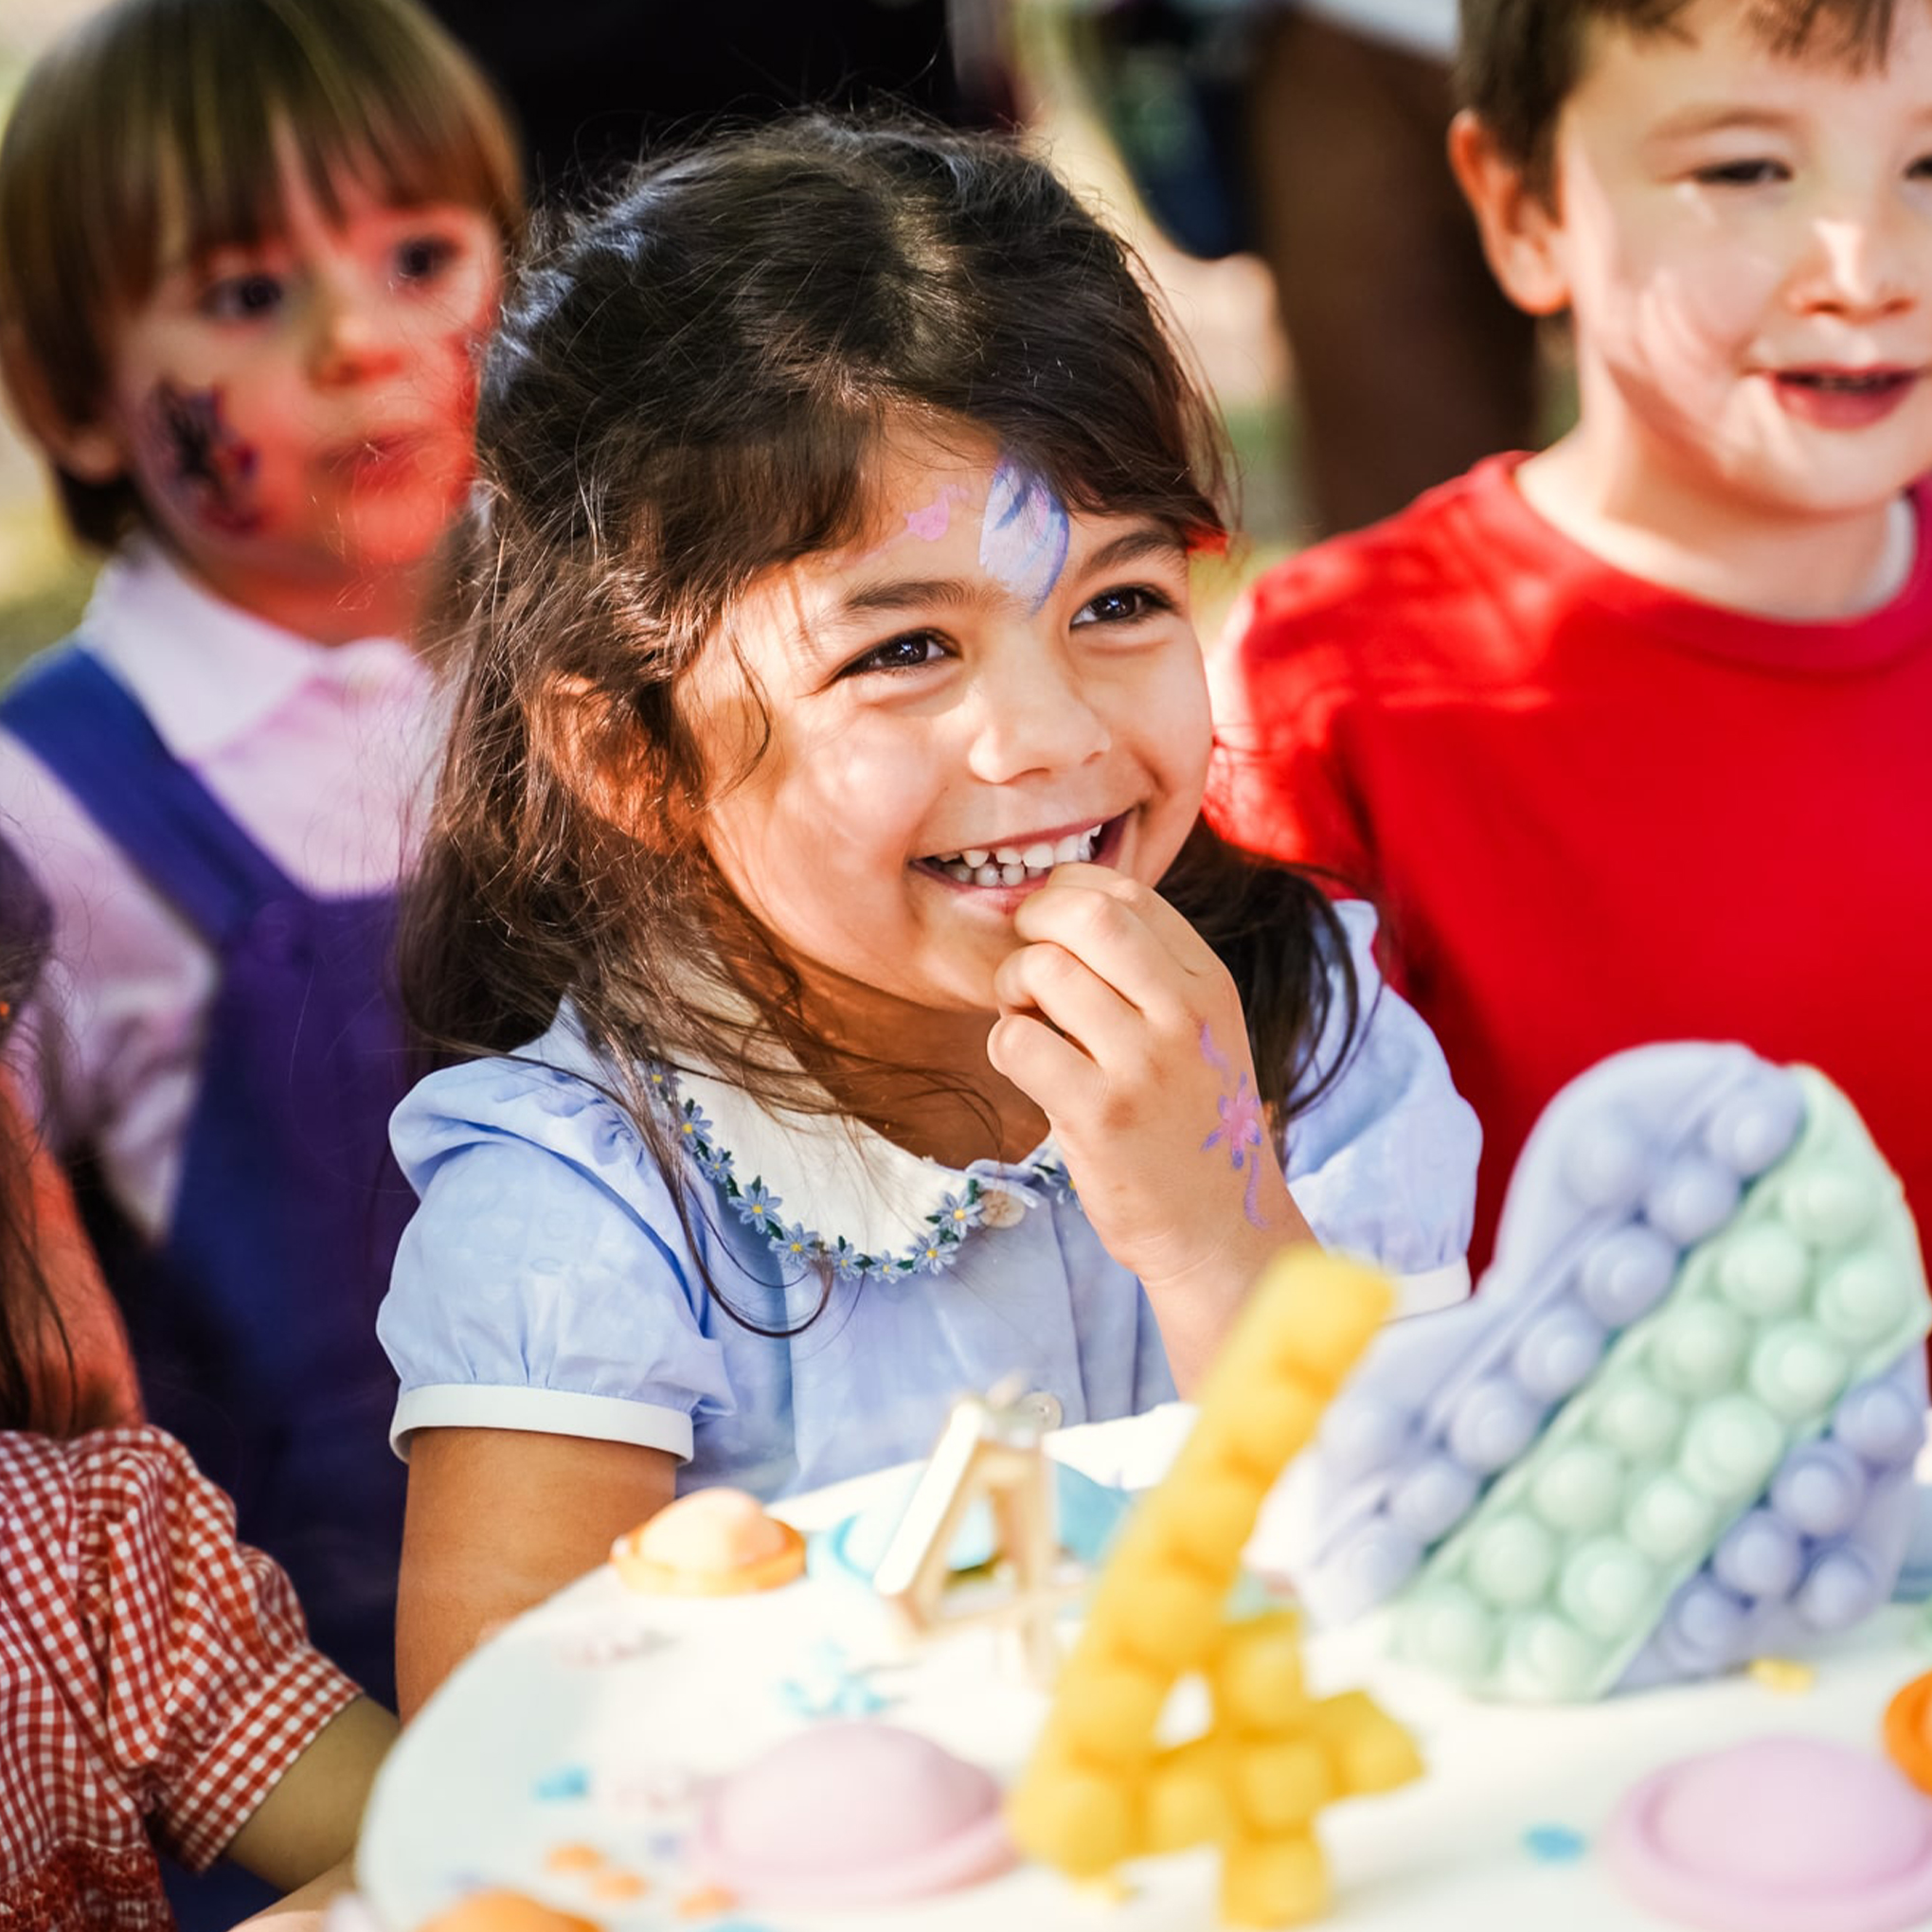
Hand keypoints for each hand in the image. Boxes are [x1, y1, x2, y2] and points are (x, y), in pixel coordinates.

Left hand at [986, 864, 1313, 1386]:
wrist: (1218, 1231)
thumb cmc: (1190, 1124)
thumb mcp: (1199, 1032)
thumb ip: (1149, 970)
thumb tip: (1059, 904)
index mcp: (1209, 983)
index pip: (1126, 891)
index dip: (1067, 893)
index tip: (1049, 928)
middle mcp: (1185, 1014)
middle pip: (1084, 914)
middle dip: (1032, 925)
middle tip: (1025, 968)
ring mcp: (1144, 1064)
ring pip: (1042, 971)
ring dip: (1011, 990)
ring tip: (1029, 1024)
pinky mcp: (1100, 1115)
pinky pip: (1016, 1040)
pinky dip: (1004, 1045)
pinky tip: (1029, 1070)